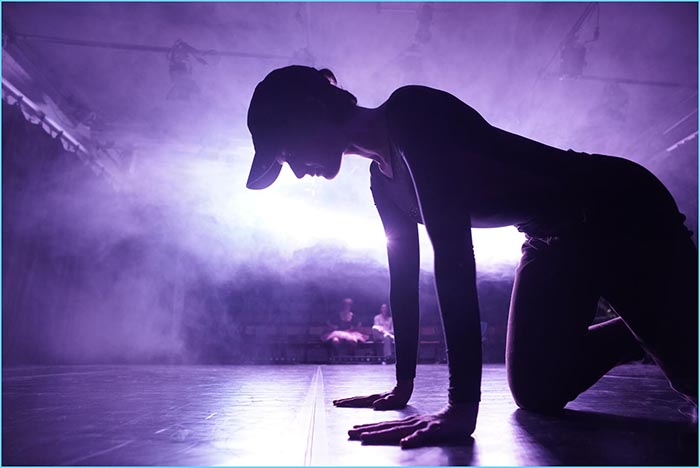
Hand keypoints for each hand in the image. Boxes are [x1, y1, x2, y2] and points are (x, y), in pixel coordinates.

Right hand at [333, 380, 412, 409]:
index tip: (338, 403)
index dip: (348, 403)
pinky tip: (353, 402)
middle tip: (335, 402)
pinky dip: (356, 401)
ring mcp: (374, 397)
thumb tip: (376, 404)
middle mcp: (372, 397)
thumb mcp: (395, 400)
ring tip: (341, 402)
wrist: (404, 388)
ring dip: (349, 400)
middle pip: (356, 399)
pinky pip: (363, 400)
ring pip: (359, 399)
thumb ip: (386, 402)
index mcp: (374, 399)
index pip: (359, 401)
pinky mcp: (376, 398)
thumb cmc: (401, 396)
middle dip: (345, 401)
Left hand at [348, 402, 478, 448]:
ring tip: (366, 437)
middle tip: (351, 432)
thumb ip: (410, 435)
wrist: (460, 416)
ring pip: (397, 430)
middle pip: (385, 427)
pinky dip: (412, 439)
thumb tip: (399, 442)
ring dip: (381, 433)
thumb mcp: (421, 430)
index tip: (353, 430)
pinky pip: (421, 435)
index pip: (384, 426)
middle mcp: (409, 423)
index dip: (368, 428)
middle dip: (367, 430)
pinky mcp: (432, 429)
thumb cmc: (440, 425)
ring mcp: (420, 426)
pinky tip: (404, 443)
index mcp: (406, 424)